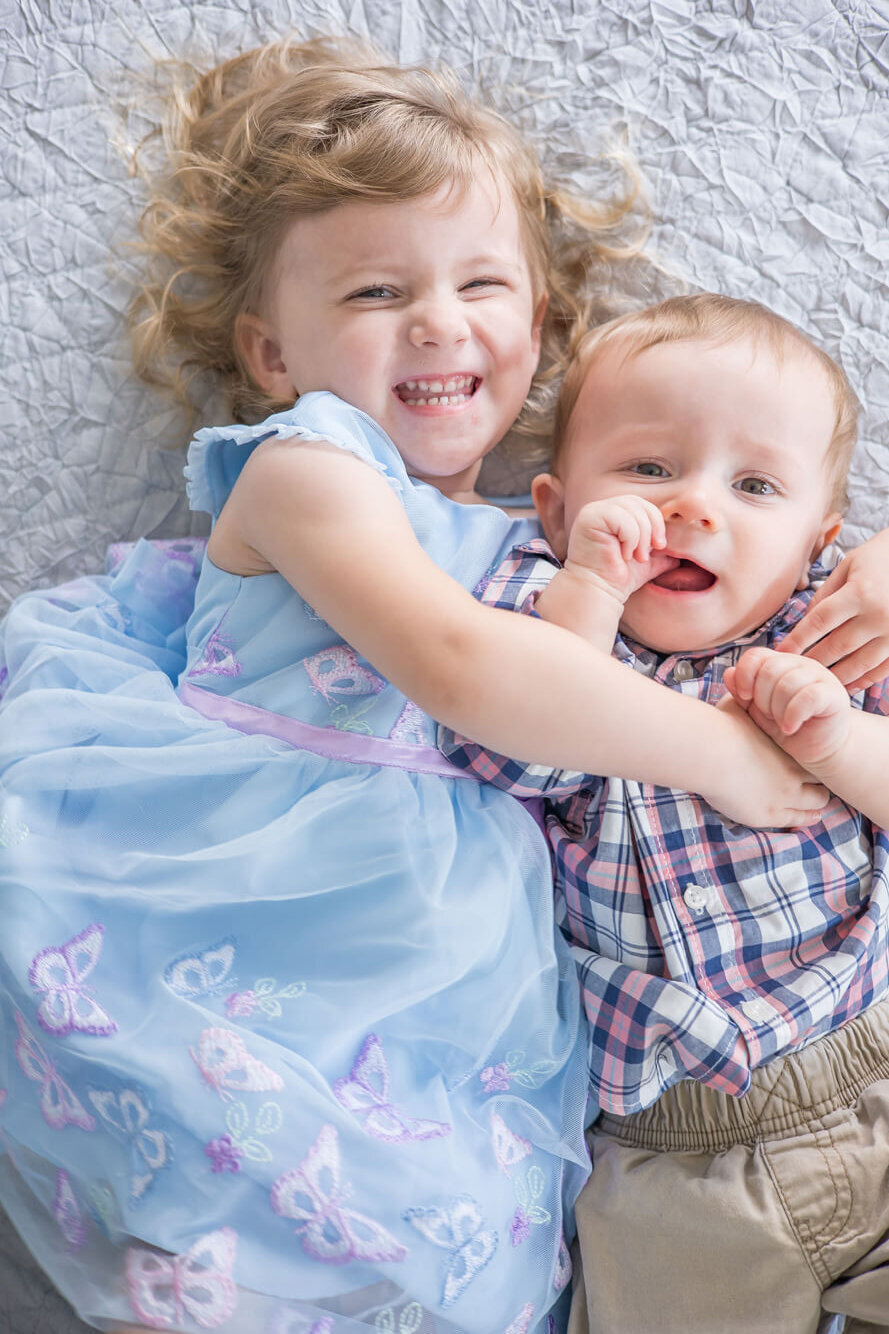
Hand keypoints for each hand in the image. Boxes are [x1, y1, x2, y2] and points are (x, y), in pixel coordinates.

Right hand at [564, 497, 677, 606]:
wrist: (600, 591)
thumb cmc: (619, 576)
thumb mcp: (647, 557)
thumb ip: (660, 547)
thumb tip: (685, 545)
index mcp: (613, 512)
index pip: (643, 504)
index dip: (656, 522)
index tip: (659, 547)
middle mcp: (601, 508)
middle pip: (639, 503)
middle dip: (651, 529)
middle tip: (646, 554)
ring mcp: (593, 511)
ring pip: (632, 510)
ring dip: (641, 538)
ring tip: (635, 557)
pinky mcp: (589, 518)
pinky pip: (623, 520)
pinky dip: (630, 539)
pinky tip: (623, 555)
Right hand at [704, 694, 830, 827]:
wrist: (710, 754)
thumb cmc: (720, 729)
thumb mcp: (736, 706)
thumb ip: (743, 699)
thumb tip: (737, 681)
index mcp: (788, 746)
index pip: (812, 755)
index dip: (810, 757)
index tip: (805, 759)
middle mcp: (793, 771)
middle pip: (821, 778)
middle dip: (817, 780)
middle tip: (811, 781)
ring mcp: (785, 795)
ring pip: (818, 802)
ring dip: (815, 801)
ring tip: (811, 801)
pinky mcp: (770, 814)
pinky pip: (799, 821)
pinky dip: (804, 818)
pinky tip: (802, 816)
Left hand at [723, 646, 851, 770]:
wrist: (818, 750)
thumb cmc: (786, 728)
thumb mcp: (758, 712)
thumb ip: (743, 693)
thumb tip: (728, 672)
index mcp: (782, 663)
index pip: (756, 655)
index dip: (745, 676)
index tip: (746, 697)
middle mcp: (802, 665)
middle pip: (769, 670)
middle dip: (762, 699)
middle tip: (769, 716)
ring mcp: (821, 677)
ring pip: (787, 684)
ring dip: (777, 710)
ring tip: (782, 724)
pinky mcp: (834, 695)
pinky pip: (807, 697)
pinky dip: (793, 715)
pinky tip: (790, 728)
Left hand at [778, 535, 888, 690]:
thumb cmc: (881, 557)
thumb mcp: (850, 565)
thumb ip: (826, 593)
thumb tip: (805, 620)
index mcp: (860, 592)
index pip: (820, 621)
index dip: (798, 639)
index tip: (781, 652)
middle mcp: (879, 615)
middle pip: (838, 646)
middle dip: (813, 661)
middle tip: (795, 672)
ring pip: (860, 664)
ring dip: (837, 676)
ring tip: (817, 683)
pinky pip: (883, 669)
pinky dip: (865, 680)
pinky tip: (849, 686)